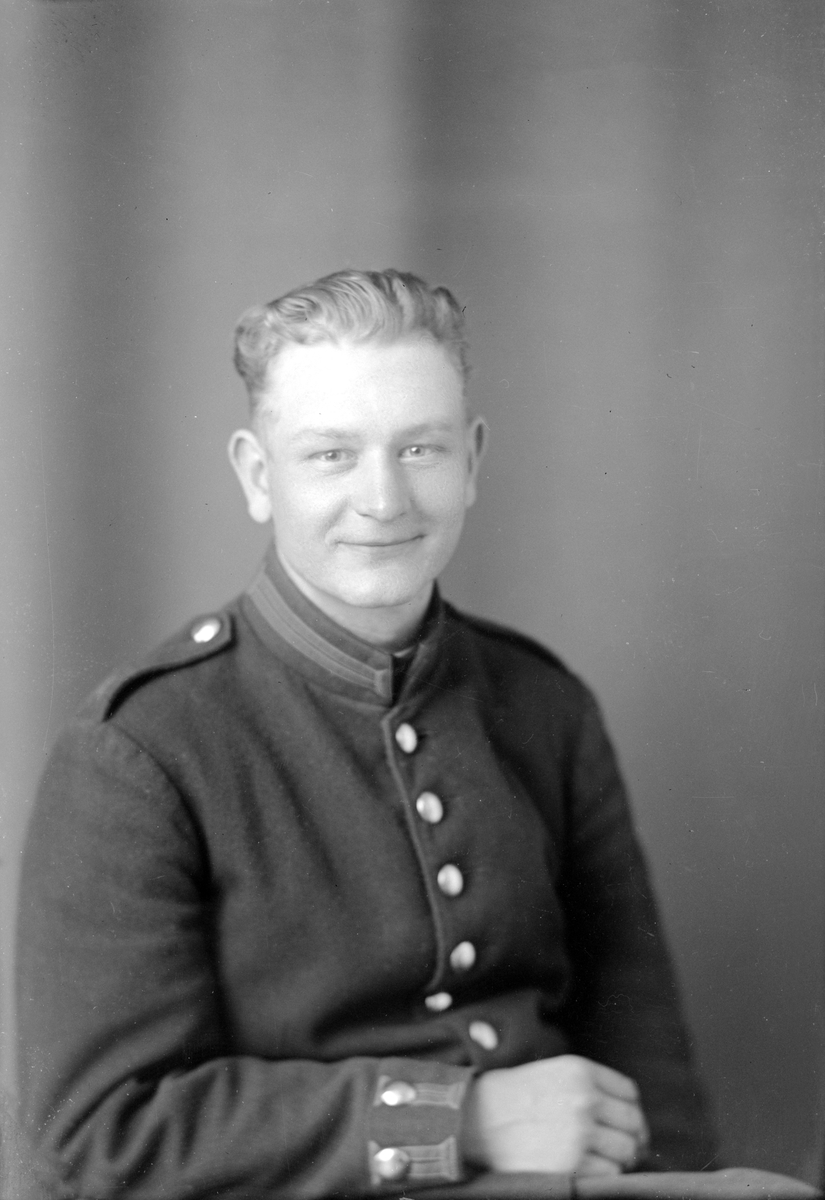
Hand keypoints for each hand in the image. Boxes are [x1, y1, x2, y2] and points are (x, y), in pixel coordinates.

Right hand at [462, 1055, 648, 1176]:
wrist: (480, 1118)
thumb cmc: (518, 1096)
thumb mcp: (556, 1072)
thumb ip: (592, 1084)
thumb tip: (629, 1114)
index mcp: (581, 1071)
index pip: (630, 1093)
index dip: (631, 1111)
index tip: (625, 1124)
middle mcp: (584, 1099)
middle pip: (634, 1124)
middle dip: (632, 1138)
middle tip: (622, 1148)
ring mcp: (580, 1133)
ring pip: (626, 1151)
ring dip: (620, 1159)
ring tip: (602, 1159)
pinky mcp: (572, 1164)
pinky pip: (609, 1175)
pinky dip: (604, 1176)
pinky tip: (587, 1168)